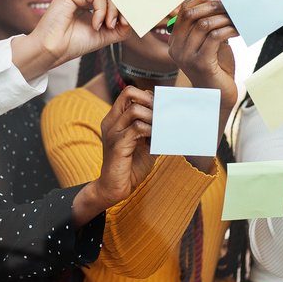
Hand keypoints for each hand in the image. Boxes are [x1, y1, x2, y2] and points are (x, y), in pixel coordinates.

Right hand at [15, 0, 127, 79]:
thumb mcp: (105, 33)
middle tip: (125, 21)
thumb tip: (136, 17)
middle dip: (123, 3)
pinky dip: (102, 11)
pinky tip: (96, 25)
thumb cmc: (72, 42)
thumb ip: (121, 24)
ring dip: (114, 9)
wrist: (52, 51)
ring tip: (109, 26)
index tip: (133, 14)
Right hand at [80, 86, 155, 211]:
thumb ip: (152, 130)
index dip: (148, 97)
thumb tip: (171, 119)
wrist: (114, 188)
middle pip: (129, 93)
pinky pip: (137, 128)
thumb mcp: (144, 144)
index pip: (130, 93)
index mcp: (115, 119)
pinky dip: (151, 131)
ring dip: (153, 117)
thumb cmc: (130, 166)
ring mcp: (113, 132)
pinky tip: (158, 139)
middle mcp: (111, 122)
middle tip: (163, 114)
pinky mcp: (117, 144)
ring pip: (135, 110)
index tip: (161, 109)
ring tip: (162, 127)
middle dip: (150, 100)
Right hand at [167, 0, 238, 103]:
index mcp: (175, 41)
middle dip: (214, 6)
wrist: (218, 96)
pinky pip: (214, 37)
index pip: (185, 10)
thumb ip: (209, 25)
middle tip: (232, 7)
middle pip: (192, 14)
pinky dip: (228, 30)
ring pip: (204, 24)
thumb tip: (219, 0)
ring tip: (237, 19)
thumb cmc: (216, 68)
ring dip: (224, 18)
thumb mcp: (210, 42)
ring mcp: (186, 56)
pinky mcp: (200, 63)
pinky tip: (238, 30)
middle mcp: (176, 48)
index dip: (204, 0)